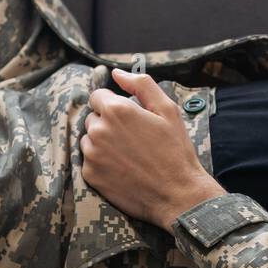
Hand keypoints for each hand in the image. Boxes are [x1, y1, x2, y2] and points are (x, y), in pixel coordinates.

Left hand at [80, 69, 225, 231]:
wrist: (177, 194)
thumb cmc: (175, 151)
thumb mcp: (168, 111)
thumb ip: (142, 85)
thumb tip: (117, 73)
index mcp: (117, 110)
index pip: (98, 96)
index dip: (115, 104)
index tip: (130, 118)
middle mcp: (99, 130)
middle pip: (94, 118)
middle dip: (109, 124)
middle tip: (134, 139)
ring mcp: (92, 154)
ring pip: (89, 139)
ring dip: (104, 142)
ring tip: (130, 154)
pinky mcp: (90, 174)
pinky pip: (89, 160)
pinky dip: (102, 162)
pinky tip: (124, 168)